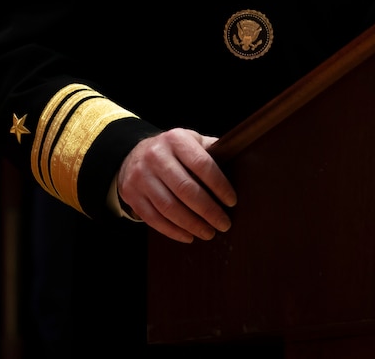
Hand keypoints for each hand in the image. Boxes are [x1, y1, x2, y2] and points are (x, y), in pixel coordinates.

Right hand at [116, 128, 236, 242]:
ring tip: (209, 233)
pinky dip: (173, 231)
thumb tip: (243, 164)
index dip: (219, 185)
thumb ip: (212, 152)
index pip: (202, 164)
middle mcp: (156, 156)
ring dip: (192, 224)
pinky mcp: (131, 194)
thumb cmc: (175, 151)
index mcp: (176, 139)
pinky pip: (153, 218)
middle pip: (186, 189)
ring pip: (169, 207)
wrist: (134, 155)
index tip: (232, 201)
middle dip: (208, 210)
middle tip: (224, 224)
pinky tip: (189, 236)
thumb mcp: (192, 142)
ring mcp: (141, 176)